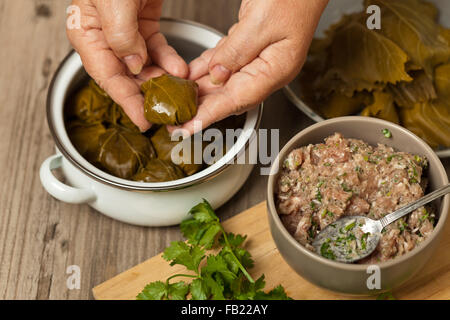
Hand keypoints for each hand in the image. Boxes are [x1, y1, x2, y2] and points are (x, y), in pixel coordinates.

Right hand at [67, 0, 187, 130]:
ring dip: (162, 79)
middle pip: (126, 76)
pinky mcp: (143, 22)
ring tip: (179, 90)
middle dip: (148, 94)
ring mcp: (125, 30)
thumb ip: (121, 35)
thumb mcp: (113, 0)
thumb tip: (133, 64)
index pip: (107, 77)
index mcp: (87, 33)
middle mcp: (104, 35)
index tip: (144, 120)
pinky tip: (179, 69)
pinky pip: (156, 48)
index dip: (127, 101)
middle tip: (168, 110)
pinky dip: (168, 60)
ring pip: (143, 65)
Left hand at [169, 0, 327, 134]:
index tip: (189, 128)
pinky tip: (188, 76)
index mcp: (277, 69)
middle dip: (200, 110)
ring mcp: (259, 58)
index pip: (237, 100)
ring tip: (177, 103)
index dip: (210, 116)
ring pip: (223, 82)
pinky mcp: (250, 45)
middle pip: (228, 96)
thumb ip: (236, 51)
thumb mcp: (261, 22)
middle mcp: (267, 69)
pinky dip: (204, 69)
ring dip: (199, 93)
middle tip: (176, 122)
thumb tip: (216, 75)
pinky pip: (223, 62)